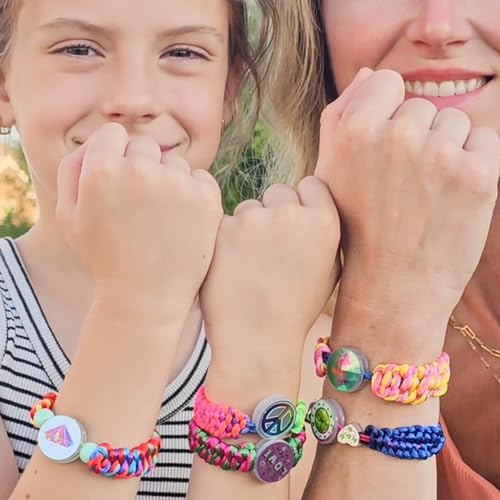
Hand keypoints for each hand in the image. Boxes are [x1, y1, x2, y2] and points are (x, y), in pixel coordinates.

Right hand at [56, 122, 222, 322]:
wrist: (146, 297)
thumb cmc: (104, 257)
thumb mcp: (69, 216)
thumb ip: (73, 169)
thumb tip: (97, 142)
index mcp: (102, 171)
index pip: (113, 134)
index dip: (115, 154)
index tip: (120, 177)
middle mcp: (141, 170)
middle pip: (145, 146)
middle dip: (141, 167)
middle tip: (141, 204)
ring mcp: (178, 184)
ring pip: (174, 163)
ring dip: (169, 181)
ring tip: (162, 217)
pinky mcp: (207, 198)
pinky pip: (200, 177)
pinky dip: (193, 192)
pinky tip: (183, 219)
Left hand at [200, 176, 339, 382]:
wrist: (256, 340)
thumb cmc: (295, 309)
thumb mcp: (329, 271)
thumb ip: (326, 233)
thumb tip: (316, 207)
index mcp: (324, 222)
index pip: (312, 185)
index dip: (303, 202)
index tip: (295, 220)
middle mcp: (291, 214)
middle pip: (279, 192)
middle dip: (275, 211)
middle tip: (270, 246)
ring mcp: (254, 219)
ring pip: (249, 207)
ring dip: (248, 226)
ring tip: (250, 264)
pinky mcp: (223, 229)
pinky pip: (225, 222)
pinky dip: (226, 239)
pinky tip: (231, 266)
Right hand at [317, 70, 498, 338]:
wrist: (391, 284)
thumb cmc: (357, 227)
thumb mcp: (330, 173)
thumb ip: (340, 116)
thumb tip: (369, 72)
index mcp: (355, 130)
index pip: (386, 82)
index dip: (387, 114)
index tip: (384, 149)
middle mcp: (397, 135)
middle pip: (421, 105)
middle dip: (416, 136)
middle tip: (402, 184)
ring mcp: (439, 154)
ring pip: (455, 123)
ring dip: (446, 150)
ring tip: (425, 193)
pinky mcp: (477, 175)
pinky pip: (485, 142)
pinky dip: (474, 165)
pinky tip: (450, 197)